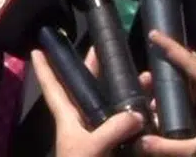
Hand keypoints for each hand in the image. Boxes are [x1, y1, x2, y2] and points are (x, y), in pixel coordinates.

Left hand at [30, 49, 144, 156]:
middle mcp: (83, 124)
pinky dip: (144, 117)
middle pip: (88, 90)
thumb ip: (112, 129)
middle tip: (104, 48)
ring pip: (114, 107)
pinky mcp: (117, 148)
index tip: (37, 49)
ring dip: (128, 92)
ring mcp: (100, 136)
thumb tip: (137, 113)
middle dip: (95, 69)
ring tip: (145, 76)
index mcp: (68, 120)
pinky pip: (130, 128)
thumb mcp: (91, 149)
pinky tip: (158, 107)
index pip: (53, 89)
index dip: (45, 70)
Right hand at [137, 31, 195, 154]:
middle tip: (148, 67)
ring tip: (151, 89)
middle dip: (170, 67)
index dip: (172, 49)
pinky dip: (182, 99)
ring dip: (174, 85)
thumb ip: (169, 147)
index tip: (155, 34)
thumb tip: (141, 143)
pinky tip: (165, 104)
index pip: (194, 64)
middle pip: (194, 70)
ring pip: (195, 86)